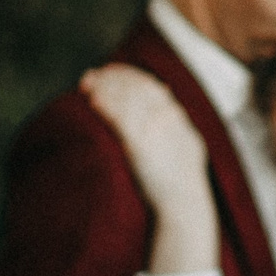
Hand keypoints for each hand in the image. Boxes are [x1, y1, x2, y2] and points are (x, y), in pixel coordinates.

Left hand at [80, 66, 210, 211]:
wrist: (184, 205)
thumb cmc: (184, 184)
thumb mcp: (190, 146)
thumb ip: (178, 124)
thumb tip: (168, 100)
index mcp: (178, 116)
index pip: (151, 85)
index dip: (129, 75)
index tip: (112, 71)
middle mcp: (167, 116)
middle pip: (135, 86)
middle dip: (111, 77)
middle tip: (91, 75)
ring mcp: (154, 128)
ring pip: (124, 98)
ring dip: (103, 87)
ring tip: (85, 83)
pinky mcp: (139, 143)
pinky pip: (118, 117)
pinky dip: (104, 105)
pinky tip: (91, 101)